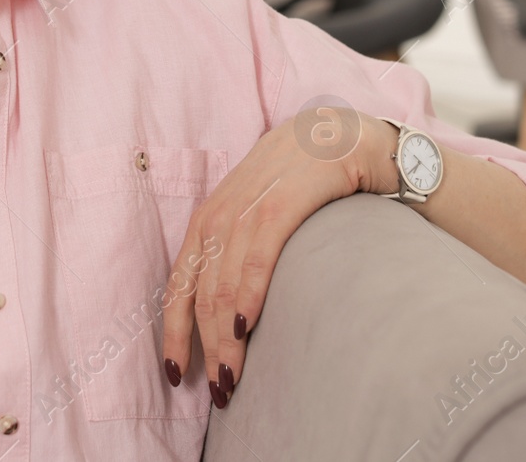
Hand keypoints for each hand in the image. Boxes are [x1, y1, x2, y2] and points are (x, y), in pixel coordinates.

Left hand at [160, 105, 396, 407]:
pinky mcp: (289, 192)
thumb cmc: (310, 183)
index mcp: (215, 211)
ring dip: (223, 331)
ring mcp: (256, 195)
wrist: (352, 136)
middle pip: (200, 282)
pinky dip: (248, 289)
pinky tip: (244, 324)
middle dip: (202, 341)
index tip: (174, 372)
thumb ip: (243, 248)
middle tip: (215, 388)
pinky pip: (260, 248)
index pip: (181, 276)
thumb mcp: (266, 211)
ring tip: (231, 374)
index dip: (173, 327)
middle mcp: (227, 203)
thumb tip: (226, 311)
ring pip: (226, 273)